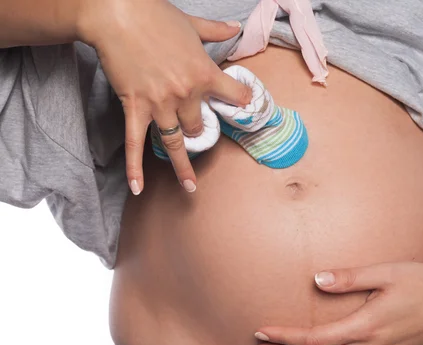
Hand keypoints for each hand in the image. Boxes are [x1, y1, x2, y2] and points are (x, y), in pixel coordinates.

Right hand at [77, 0, 251, 193]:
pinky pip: (135, 143)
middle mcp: (185, 93)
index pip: (234, 95)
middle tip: (196, 132)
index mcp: (204, 73)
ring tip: (189, 185)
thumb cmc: (155, 15)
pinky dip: (135, 167)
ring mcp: (160, 104)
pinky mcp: (135, 107)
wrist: (115, 12)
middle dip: (199, 129)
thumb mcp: (192, 23)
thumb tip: (236, 27)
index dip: (241, 101)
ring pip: (176, 141)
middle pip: (199, 125)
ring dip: (182, 165)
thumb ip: (216, 31)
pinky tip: (138, 187)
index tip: (245, 107)